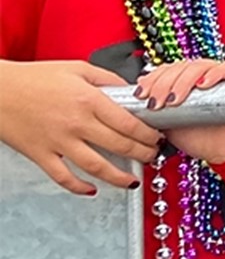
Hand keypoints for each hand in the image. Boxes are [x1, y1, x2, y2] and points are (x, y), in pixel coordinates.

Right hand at [0, 60, 160, 194]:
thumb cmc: (33, 77)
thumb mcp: (77, 68)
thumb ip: (107, 79)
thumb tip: (131, 90)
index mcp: (89, 100)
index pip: (129, 123)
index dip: (149, 134)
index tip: (157, 137)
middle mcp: (76, 123)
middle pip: (120, 146)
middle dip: (142, 154)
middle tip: (152, 156)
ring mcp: (58, 141)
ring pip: (97, 166)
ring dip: (119, 176)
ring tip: (133, 180)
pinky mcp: (40, 154)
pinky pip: (63, 177)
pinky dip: (79, 187)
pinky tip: (92, 190)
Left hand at [135, 58, 224, 163]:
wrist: (224, 152)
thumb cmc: (199, 138)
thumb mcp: (168, 122)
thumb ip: (156, 106)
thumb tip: (136, 92)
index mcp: (184, 82)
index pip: (166, 69)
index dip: (152, 79)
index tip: (142, 94)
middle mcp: (201, 75)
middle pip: (179, 66)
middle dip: (163, 83)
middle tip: (158, 101)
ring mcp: (220, 75)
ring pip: (199, 65)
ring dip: (184, 80)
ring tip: (177, 99)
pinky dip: (215, 73)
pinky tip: (203, 84)